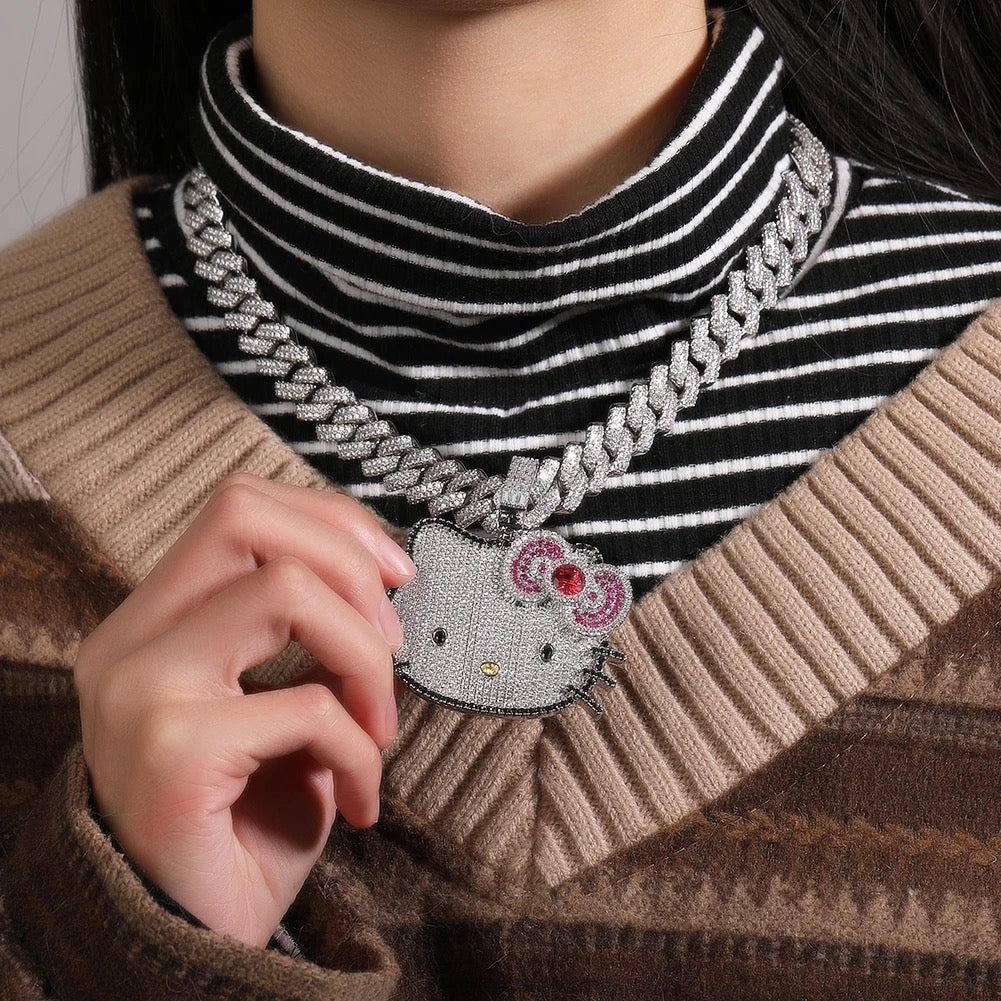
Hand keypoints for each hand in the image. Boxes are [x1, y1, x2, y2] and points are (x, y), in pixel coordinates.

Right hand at [73, 473, 414, 947]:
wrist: (191, 936)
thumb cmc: (241, 823)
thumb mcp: (277, 706)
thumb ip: (303, 637)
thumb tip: (380, 578)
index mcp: (153, 623)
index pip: (238, 508)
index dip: (329, 520)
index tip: (392, 571)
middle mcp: (131, 645)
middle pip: (245, 516)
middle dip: (349, 565)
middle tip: (391, 638)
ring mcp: (142, 692)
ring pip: (285, 591)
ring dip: (365, 656)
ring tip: (379, 723)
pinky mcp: (174, 752)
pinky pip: (309, 708)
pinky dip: (362, 750)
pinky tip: (359, 794)